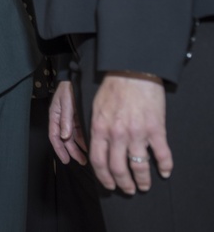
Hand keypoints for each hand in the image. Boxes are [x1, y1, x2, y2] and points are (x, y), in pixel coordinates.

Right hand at [48, 81, 87, 164]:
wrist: (77, 76)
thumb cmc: (69, 87)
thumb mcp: (67, 102)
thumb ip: (65, 118)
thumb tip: (64, 135)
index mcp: (55, 115)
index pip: (54, 136)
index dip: (59, 149)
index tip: (66, 159)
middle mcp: (61, 119)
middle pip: (64, 139)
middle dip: (72, 151)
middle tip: (81, 161)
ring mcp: (69, 118)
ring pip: (72, 136)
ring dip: (78, 147)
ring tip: (87, 157)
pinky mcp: (77, 117)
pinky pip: (79, 131)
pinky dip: (84, 139)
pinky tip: (90, 145)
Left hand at [89, 72, 172, 194]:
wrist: (132, 71)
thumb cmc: (112, 88)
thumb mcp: (95, 108)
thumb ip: (96, 129)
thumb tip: (97, 147)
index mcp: (99, 129)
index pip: (98, 161)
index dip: (104, 177)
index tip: (109, 185)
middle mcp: (117, 134)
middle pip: (118, 168)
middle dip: (123, 184)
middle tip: (128, 189)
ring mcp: (137, 133)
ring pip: (139, 166)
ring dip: (142, 180)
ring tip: (144, 185)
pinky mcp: (155, 129)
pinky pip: (161, 154)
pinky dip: (165, 166)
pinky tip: (165, 172)